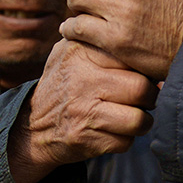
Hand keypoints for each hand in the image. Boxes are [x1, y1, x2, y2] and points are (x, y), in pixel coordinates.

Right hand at [0, 40, 156, 182]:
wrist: (32, 126)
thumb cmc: (64, 83)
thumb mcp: (71, 51)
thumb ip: (100, 40)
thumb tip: (145, 45)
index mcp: (81, 52)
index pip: (131, 56)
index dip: (144, 67)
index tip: (144, 73)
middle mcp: (82, 80)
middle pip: (142, 88)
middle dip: (150, 97)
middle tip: (144, 98)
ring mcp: (83, 112)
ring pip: (139, 119)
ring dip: (142, 121)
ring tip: (134, 116)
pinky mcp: (86, 139)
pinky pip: (126, 142)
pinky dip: (125, 139)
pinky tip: (114, 130)